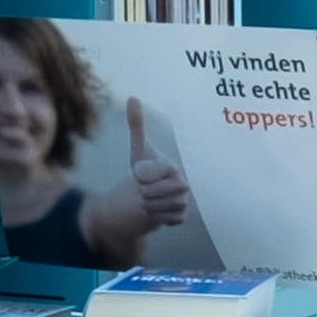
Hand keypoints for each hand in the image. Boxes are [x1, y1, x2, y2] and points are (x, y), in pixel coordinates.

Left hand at [116, 96, 198, 252]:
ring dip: (145, 203)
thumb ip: (136, 124)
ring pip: (152, 206)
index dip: (138, 174)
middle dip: (140, 190)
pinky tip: (157, 208)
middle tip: (145, 186)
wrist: (148, 194)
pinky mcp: (180, 217)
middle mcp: (182, 183)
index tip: (141, 171)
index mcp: (172, 166)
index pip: (145, 174)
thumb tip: (133, 97)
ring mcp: (183, 201)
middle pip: (148, 192)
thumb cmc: (144, 169)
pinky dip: (152, 215)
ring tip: (150, 196)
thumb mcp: (137, 149)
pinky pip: (159, 218)